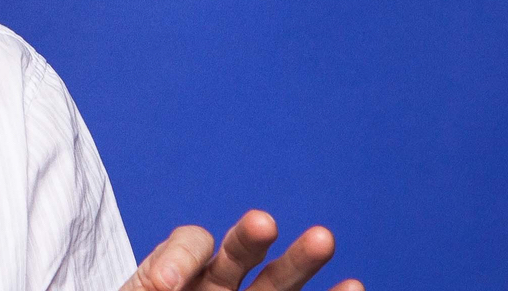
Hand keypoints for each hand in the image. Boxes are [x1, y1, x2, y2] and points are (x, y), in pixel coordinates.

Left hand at [118, 210, 358, 290]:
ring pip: (276, 284)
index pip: (192, 243)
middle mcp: (217, 289)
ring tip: (322, 240)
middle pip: (240, 255)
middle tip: (262, 223)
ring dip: (299, 262)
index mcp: (180, 277)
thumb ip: (153, 284)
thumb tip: (167, 282)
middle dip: (252, 238)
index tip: (166, 286)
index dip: (181, 256)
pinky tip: (353, 287)